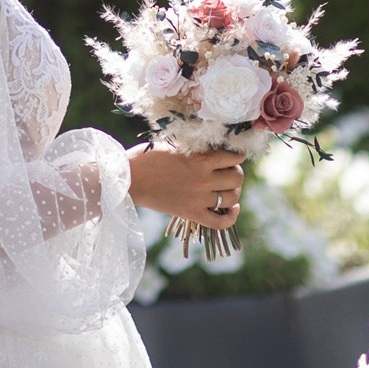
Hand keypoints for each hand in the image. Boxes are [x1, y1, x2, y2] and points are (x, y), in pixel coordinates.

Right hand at [127, 145, 244, 228]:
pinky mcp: (191, 214)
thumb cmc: (149, 157)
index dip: (237, 154)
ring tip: (228, 187)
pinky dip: (231, 217)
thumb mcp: (175, 146)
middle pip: (236, 178)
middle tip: (229, 170)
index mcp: (199, 159)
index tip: (236, 154)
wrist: (131, 179)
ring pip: (231, 198)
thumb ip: (196, 149)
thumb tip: (215, 149)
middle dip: (236, 172)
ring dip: (234, 191)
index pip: (233, 157)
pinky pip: (220, 222)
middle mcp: (202, 180)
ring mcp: (198, 199)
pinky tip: (232, 208)